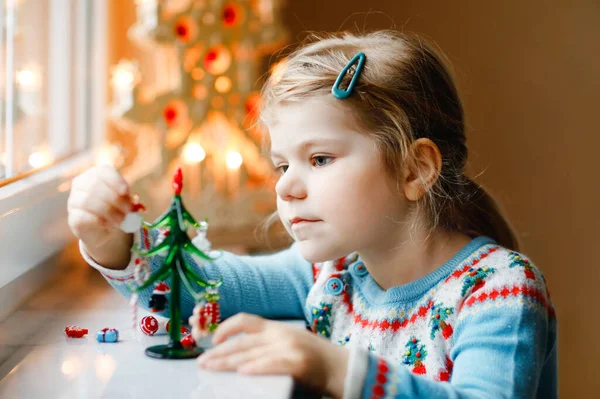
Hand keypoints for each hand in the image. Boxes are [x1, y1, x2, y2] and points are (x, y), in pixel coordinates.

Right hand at [67, 165, 131, 248]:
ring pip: (87, 201)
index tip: (125, 191)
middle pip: (95, 186)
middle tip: (128, 211)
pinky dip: (98, 221)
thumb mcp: (124, 201)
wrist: (103, 229)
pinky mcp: (72, 217)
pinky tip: (107, 224)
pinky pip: (82, 216)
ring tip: (121, 220)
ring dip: (109, 211)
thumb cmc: (116, 209)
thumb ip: (127, 200)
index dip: (115, 180)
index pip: (102, 171)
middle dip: (114, 199)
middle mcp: (81, 184)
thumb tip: (134, 203)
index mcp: (95, 174)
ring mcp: (74, 200)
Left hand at [197, 313, 349, 398]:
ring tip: (211, 368)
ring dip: (227, 362)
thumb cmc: (316, 360)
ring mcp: (290, 348)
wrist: (344, 368)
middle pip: (243, 342)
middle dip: (219, 352)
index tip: (212, 340)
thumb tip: (238, 356)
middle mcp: (282, 334)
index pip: (246, 321)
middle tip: (202, 361)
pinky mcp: (298, 363)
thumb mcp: (291, 343)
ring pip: (251, 354)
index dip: (226, 328)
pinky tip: (242, 372)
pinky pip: (272, 365)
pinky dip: (256, 368)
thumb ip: (268, 345)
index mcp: (278, 328)